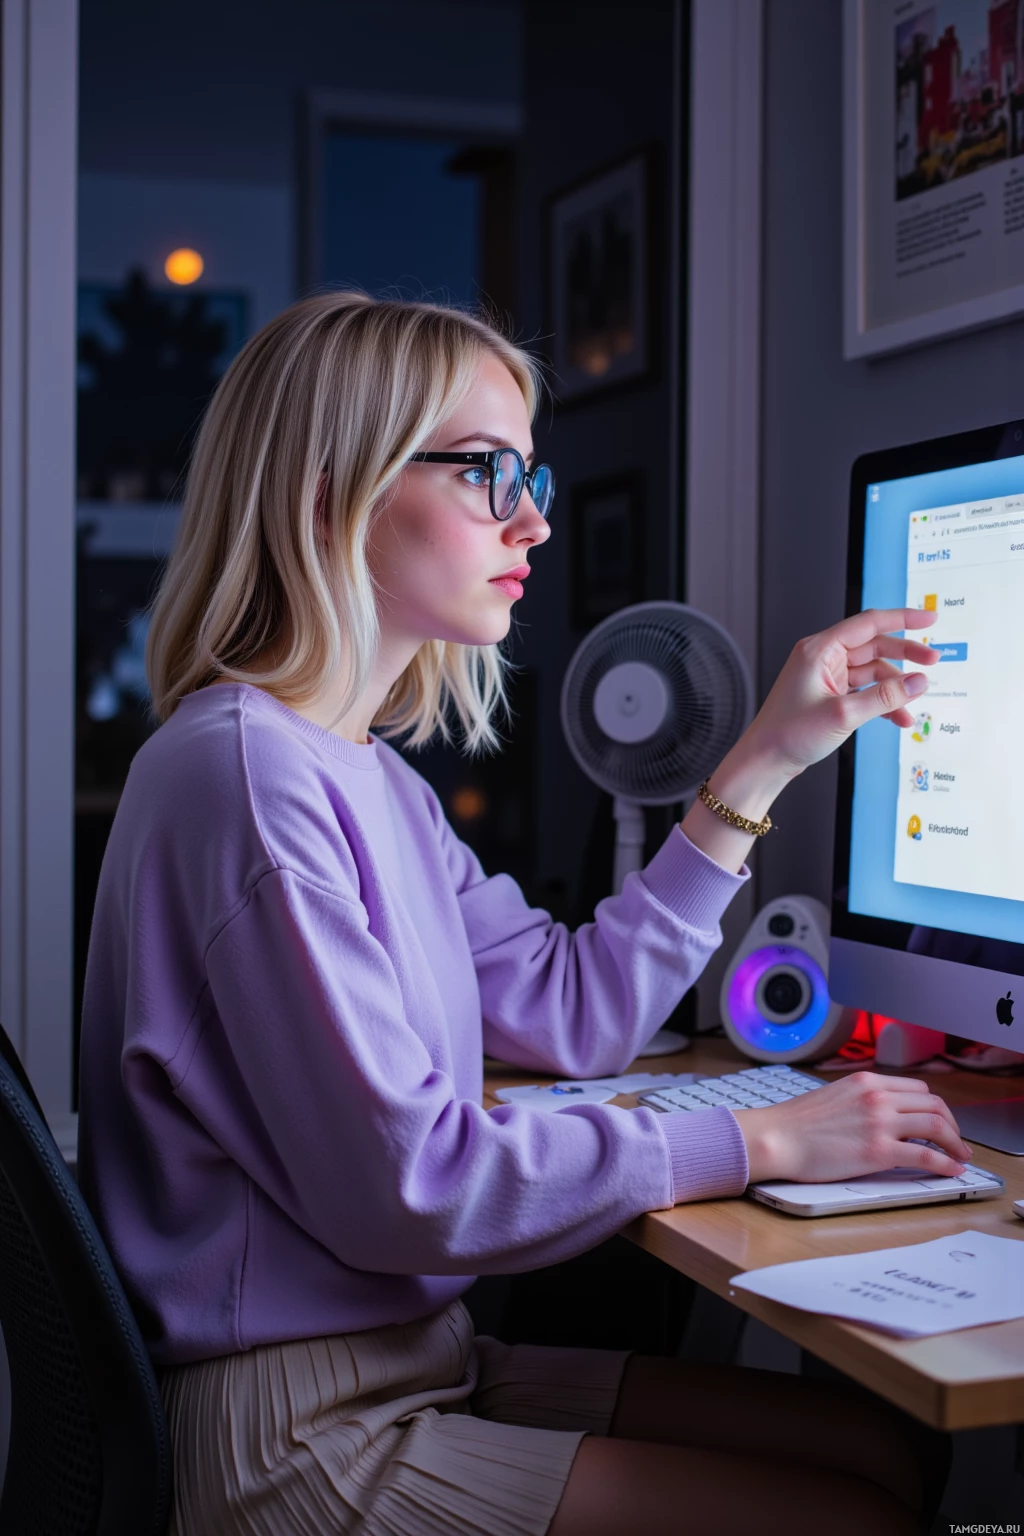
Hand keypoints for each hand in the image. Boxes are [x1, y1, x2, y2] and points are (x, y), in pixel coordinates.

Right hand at [732, 1071, 972, 1183]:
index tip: (939, 1121)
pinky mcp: (879, 1151)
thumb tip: (881, 1114)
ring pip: (936, 1125)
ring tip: (959, 1156)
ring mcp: (880, 1122)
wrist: (777, 1138)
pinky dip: (945, 1163)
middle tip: (955, 1141)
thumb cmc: (796, 1123)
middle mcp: (878, 1096)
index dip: (934, 1107)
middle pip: (933, 1104)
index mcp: (866, 1081)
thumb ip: (861, 1099)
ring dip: (954, 1142)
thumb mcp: (834, 1095)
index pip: (917, 1088)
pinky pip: (926, 1155)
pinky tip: (951, 1170)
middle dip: (951, 1124)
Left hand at [741, 607, 939, 782]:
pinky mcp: (828, 695)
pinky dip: (881, 701)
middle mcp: (822, 658)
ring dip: (894, 687)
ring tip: (915, 702)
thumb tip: (920, 682)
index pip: (869, 623)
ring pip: (871, 671)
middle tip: (934, 661)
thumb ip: (885, 697)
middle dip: (905, 653)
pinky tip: (897, 717)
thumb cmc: (789, 734)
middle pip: (874, 645)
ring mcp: (825, 676)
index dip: (903, 619)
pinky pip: (863, 690)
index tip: (930, 618)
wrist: (765, 761)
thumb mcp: (844, 714)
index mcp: (819, 649)